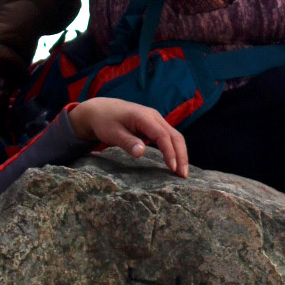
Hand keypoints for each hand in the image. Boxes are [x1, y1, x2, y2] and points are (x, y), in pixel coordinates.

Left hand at [69, 98, 189, 176]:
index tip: (172, 168)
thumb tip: (141, 153)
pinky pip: (169, 137)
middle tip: (183, 175)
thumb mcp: (112, 133)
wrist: (101, 109)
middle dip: (181, 155)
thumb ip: (127, 142)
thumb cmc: (105, 121)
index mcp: (144, 117)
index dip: (169, 152)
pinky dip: (174, 149)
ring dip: (180, 153)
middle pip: (175, 136)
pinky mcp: (154, 126)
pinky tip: (175, 162)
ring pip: (174, 136)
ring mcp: (155, 120)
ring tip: (181, 172)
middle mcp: (154, 117)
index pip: (163, 135)